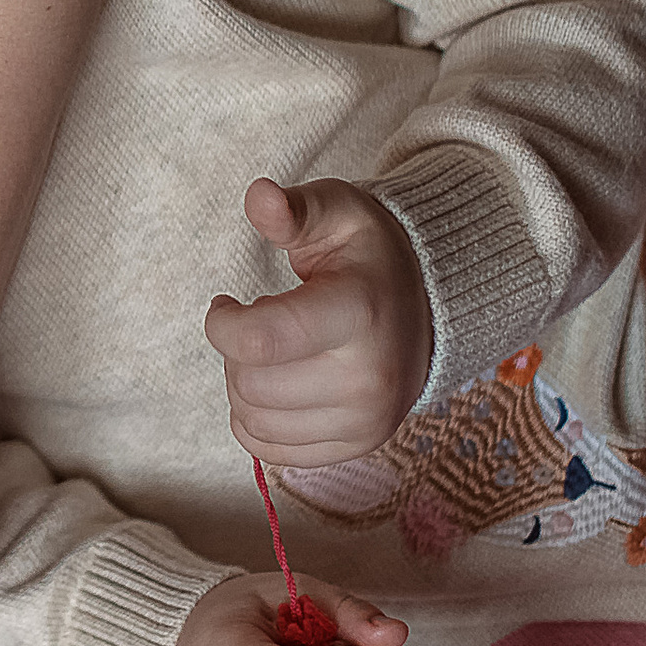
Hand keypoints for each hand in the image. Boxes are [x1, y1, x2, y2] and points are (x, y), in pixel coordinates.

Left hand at [206, 178, 433, 466]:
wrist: (423, 308)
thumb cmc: (365, 255)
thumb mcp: (335, 214)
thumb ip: (293, 208)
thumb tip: (260, 195)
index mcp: (359, 314)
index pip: (260, 340)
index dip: (221, 323)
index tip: (226, 303)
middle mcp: (369, 378)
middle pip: (249, 384)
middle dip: (233, 350)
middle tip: (254, 324)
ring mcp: (367, 421)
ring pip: (253, 420)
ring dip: (242, 385)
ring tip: (270, 353)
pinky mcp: (358, 446)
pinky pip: (271, 450)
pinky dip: (255, 420)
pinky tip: (276, 384)